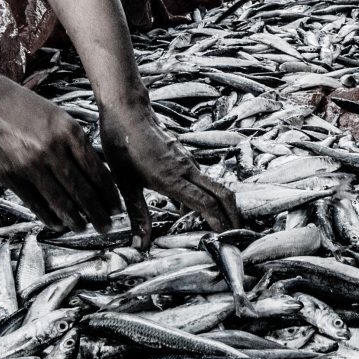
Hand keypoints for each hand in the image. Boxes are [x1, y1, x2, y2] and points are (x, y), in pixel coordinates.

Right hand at [0, 70, 117, 230]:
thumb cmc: (17, 104)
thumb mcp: (54, 115)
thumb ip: (72, 140)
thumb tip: (92, 167)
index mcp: (69, 131)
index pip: (96, 171)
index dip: (108, 193)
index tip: (116, 206)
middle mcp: (52, 149)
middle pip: (82, 190)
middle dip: (98, 212)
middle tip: (106, 226)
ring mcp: (29, 164)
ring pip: (60, 201)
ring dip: (75, 219)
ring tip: (83, 228)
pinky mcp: (9, 175)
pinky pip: (34, 202)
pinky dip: (48, 216)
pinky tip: (57, 223)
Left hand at [100, 106, 241, 243]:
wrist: (127, 112)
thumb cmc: (122, 146)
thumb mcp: (125, 185)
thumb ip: (138, 216)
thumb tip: (140, 245)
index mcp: (171, 178)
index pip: (205, 202)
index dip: (218, 221)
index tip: (226, 236)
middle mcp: (186, 169)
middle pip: (221, 193)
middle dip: (233, 214)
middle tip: (237, 234)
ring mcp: (188, 161)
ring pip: (214, 186)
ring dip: (222, 205)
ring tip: (221, 226)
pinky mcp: (185, 157)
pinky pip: (202, 179)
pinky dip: (207, 195)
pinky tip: (193, 208)